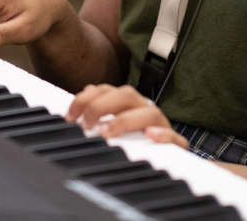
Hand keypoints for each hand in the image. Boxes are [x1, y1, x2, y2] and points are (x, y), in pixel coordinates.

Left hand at [66, 83, 188, 147]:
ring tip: (107, 132)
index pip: (106, 90)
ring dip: (126, 121)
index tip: (70, 116)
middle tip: (85, 125)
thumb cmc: (133, 135)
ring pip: (149, 112)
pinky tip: (151, 135)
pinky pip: (174, 137)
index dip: (86, 99)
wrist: (165, 156)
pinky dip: (164, 135)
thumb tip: (86, 90)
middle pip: (125, 95)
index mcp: (126, 101)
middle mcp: (142, 107)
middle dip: (101, 106)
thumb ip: (100, 105)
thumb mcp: (113, 118)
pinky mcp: (175, 143)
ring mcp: (160, 123)